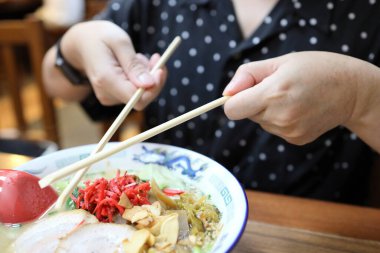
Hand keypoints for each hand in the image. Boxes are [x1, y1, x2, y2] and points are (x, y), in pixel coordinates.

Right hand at [60, 21, 166, 109]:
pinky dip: (140, 77)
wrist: (80, 43)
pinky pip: (135, 91)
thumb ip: (134, 65)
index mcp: (106, 80)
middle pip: (142, 98)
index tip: (160, 68)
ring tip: (136, 57)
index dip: (154, 87)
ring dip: (145, 75)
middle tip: (155, 57)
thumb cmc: (100, 38)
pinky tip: (131, 64)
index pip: (138, 99)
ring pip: (140, 94)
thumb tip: (149, 84)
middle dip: (153, 79)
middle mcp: (107, 93)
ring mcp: (109, 97)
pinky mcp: (113, 96)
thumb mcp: (119, 42)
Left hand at [223, 51, 374, 144]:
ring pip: (261, 122)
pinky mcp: (296, 139)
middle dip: (254, 102)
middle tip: (277, 88)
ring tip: (292, 98)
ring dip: (268, 111)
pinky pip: (275, 129)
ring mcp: (288, 131)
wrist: (352, 91)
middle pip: (246, 114)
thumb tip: (226, 93)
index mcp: (273, 93)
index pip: (232, 110)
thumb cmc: (315, 69)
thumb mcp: (280, 61)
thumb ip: (248, 75)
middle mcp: (279, 116)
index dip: (232, 101)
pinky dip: (281, 120)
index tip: (243, 93)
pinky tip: (299, 109)